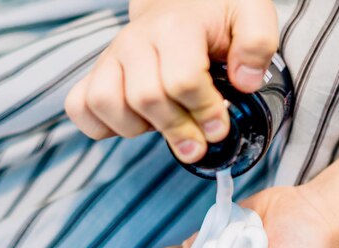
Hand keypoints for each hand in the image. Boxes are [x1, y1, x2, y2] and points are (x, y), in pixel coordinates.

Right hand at [64, 0, 278, 162]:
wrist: (179, 3)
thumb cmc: (216, 16)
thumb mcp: (251, 17)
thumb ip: (257, 44)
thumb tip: (244, 83)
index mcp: (177, 26)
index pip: (182, 80)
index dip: (204, 112)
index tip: (219, 127)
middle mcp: (136, 40)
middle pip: (145, 98)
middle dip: (178, 130)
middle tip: (198, 142)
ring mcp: (111, 56)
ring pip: (106, 104)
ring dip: (138, 128)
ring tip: (164, 124)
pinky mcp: (96, 72)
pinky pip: (80, 107)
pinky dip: (102, 126)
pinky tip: (133, 122)